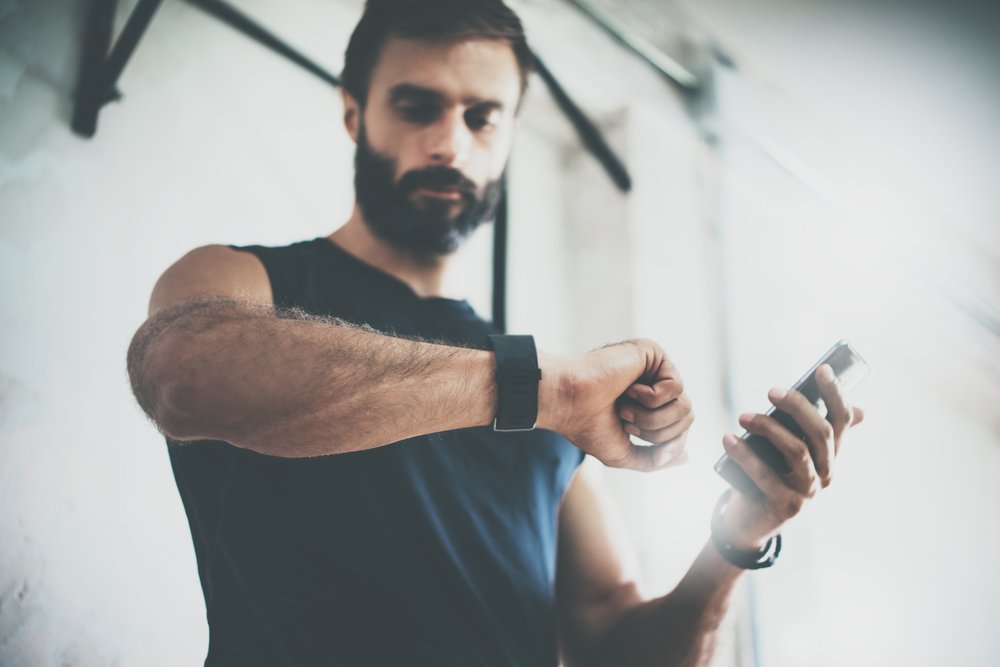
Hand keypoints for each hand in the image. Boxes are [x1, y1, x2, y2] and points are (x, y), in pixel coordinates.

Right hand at [539, 339, 693, 470]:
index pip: (681, 427)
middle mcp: (654, 384)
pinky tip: (627, 388)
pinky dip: (649, 398)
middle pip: (687, 418)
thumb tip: (684, 457)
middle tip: (625, 422)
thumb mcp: (623, 453)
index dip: (668, 443)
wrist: (567, 402)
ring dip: (652, 418)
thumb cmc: (587, 425)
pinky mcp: (653, 353)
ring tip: (624, 409)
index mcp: (648, 404)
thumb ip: (653, 459)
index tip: (635, 439)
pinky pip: (675, 387)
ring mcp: (654, 368)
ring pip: (684, 406)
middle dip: (657, 432)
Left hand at [718, 364, 864, 548]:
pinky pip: (765, 475)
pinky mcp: (786, 506)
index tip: (821, 370)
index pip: (842, 421)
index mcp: (830, 455)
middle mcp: (826, 473)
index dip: (835, 395)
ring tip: (742, 416)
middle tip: (770, 391)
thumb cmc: (769, 475)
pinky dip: (744, 455)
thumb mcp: (787, 451)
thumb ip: (807, 430)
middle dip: (797, 407)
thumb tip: (855, 409)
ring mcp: (808, 492)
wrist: (750, 520)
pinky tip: (727, 439)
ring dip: (768, 428)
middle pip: (820, 433)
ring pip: (797, 451)